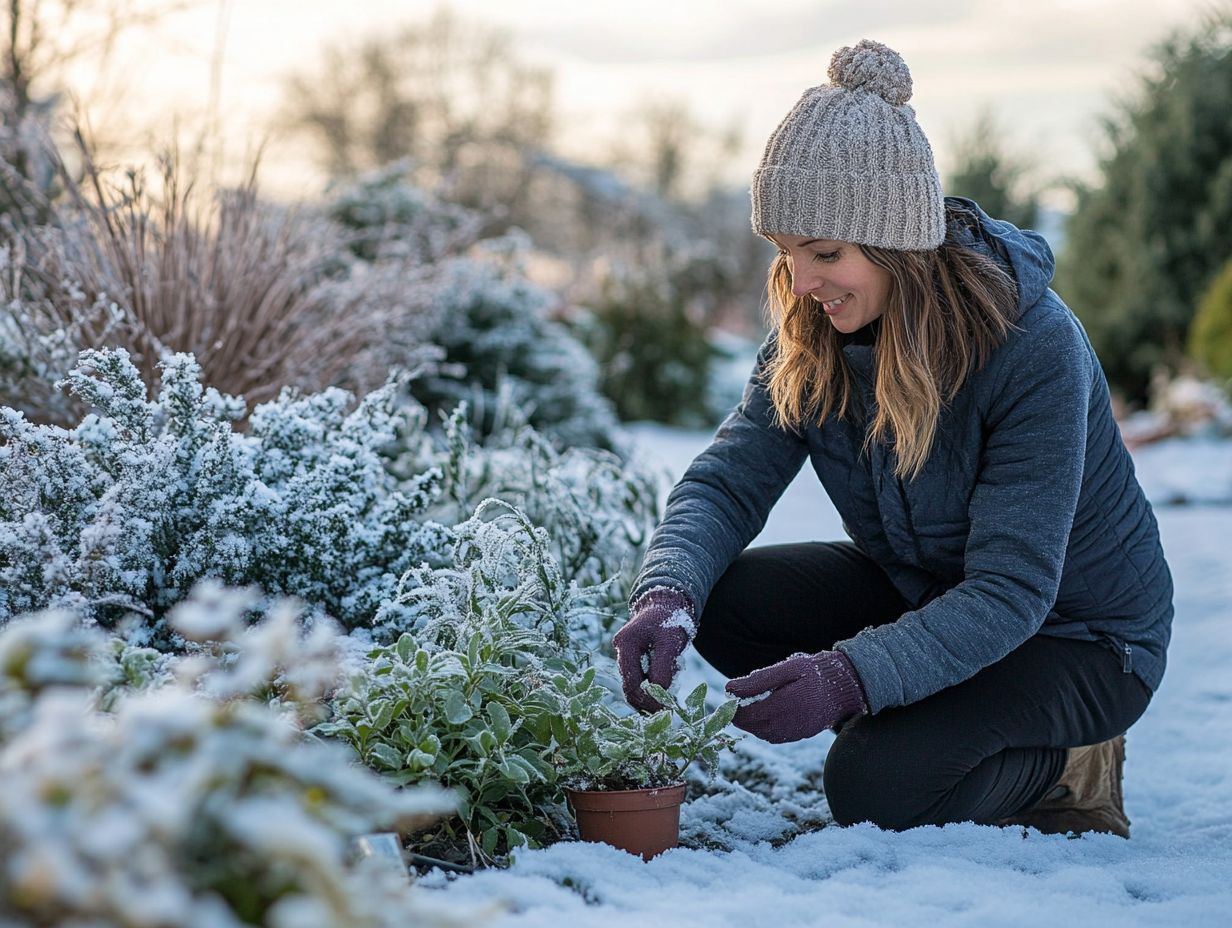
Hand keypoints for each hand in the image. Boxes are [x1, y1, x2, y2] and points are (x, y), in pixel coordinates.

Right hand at [613, 588, 695, 711]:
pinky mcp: (633, 656)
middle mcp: (620, 650)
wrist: (668, 603)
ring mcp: (625, 653)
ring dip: (650, 694)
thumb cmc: (670, 620)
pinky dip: (652, 685)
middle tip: (666, 711)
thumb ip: (662, 669)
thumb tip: (658, 695)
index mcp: (625, 644)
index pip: (630, 682)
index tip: (664, 709)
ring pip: (634, 683)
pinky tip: (666, 685)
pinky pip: (639, 677)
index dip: (646, 700)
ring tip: (668, 696)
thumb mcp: (670, 644)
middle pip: (629, 686)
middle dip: (647, 700)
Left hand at [724, 650, 867, 743]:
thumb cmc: (816, 671)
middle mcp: (789, 724)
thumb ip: (758, 680)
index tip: (728, 696)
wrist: (847, 685)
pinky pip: (776, 736)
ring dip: (752, 722)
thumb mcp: (787, 668)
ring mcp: (796, 732)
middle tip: (735, 701)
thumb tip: (729, 689)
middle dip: (740, 716)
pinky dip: (765, 728)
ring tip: (749, 705)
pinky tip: (766, 713)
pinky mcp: (802, 734)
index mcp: (784, 706)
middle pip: (753, 726)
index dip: (733, 708)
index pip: (747, 714)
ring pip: (763, 734)